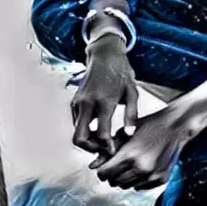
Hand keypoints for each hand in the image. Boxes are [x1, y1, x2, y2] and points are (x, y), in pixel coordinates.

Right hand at [71, 35, 137, 155]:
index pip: (101, 134)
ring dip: (88, 140)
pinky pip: (76, 123)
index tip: (113, 151)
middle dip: (91, 149)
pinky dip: (85, 130)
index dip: (107, 147)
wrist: (105, 55)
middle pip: (79, 138)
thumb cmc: (121, 73)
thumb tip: (128, 135)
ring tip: (104, 139)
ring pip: (76, 132)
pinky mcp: (74, 102)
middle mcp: (87, 103)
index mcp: (103, 101)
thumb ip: (131, 115)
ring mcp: (78, 102)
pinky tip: (98, 128)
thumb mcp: (132, 92)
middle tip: (104, 148)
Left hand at [95, 107, 189, 189]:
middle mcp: (140, 167)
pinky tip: (141, 168)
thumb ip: (108, 149)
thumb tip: (92, 165)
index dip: (102, 170)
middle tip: (117, 166)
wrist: (175, 125)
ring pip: (127, 187)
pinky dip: (138, 181)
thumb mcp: (125, 133)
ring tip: (129, 166)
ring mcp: (151, 174)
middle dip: (112, 175)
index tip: (104, 167)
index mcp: (128, 155)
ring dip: (124, 179)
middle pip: (114, 182)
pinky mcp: (161, 178)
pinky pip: (141, 187)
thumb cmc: (148, 125)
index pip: (104, 174)